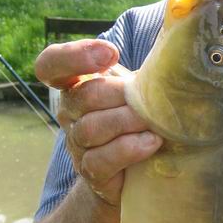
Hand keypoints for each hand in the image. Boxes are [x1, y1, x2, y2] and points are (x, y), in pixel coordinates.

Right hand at [35, 38, 162, 206]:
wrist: (140, 168)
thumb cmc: (141, 117)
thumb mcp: (140, 88)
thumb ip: (143, 71)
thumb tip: (171, 51)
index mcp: (76, 84)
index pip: (51, 64)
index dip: (73, 56)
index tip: (111, 55)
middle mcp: (70, 112)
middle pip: (83, 96)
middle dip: (120, 94)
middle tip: (148, 99)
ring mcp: (77, 144)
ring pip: (91, 128)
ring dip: (127, 122)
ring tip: (155, 123)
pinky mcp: (90, 171)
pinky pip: (101, 159)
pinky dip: (129, 149)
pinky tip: (152, 142)